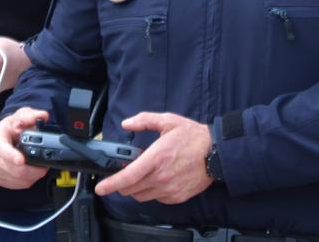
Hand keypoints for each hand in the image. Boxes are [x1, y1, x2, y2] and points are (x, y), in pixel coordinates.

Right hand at [0, 107, 50, 189]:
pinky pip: (15, 185)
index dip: (12, 155)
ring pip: (16, 179)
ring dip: (31, 176)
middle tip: (44, 166)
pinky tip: (30, 173)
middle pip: (12, 168)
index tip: (21, 160)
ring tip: (38, 168)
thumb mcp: (21, 115)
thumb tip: (42, 116)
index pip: (2, 149)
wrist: (6, 135)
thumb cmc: (12, 126)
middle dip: (31, 170)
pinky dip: (26, 181)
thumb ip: (32, 116)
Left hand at [94, 112, 213, 203]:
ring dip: (136, 188)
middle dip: (122, 183)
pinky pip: (156, 199)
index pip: (128, 176)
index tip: (101, 187)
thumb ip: (144, 120)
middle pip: (131, 189)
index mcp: (156, 158)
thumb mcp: (167, 121)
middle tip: (126, 172)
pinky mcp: (177, 197)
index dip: (111, 184)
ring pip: (142, 196)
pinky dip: (151, 192)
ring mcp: (169, 189)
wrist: (217, 153)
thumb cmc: (193, 136)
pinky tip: (157, 179)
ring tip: (142, 174)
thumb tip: (127, 123)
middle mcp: (161, 177)